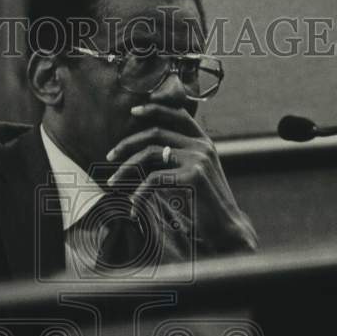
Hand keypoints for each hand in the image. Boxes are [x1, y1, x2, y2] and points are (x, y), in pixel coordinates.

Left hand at [105, 104, 257, 253]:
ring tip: (113, 182)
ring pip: (150, 152)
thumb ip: (178, 158)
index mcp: (203, 142)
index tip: (134, 111)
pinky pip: (154, 179)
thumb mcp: (195, 174)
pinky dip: (139, 194)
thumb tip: (145, 152)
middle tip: (110, 156)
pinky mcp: (192, 175)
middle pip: (156, 132)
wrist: (226, 227)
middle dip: (128, 142)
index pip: (178, 114)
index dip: (155, 108)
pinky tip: (133, 207)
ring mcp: (198, 158)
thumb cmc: (206, 204)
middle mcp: (202, 145)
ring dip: (126, 168)